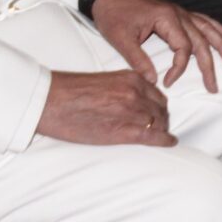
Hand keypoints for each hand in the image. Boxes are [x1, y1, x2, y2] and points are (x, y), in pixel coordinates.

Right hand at [37, 67, 173, 146]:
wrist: (52, 102)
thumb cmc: (69, 92)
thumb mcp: (103, 81)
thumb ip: (122, 89)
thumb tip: (129, 101)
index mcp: (131, 79)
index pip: (156, 94)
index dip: (158, 106)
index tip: (157, 112)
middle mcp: (136, 93)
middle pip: (160, 108)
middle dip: (162, 118)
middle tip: (159, 126)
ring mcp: (133, 111)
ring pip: (159, 122)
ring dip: (161, 129)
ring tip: (159, 136)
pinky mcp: (126, 130)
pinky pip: (154, 136)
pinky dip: (165, 140)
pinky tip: (169, 142)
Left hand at [88, 0, 221, 94]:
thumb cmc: (113, 14)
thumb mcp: (121, 39)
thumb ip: (138, 60)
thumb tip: (153, 81)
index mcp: (166, 18)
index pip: (183, 47)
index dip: (178, 68)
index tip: (167, 82)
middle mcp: (178, 13)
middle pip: (201, 41)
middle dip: (209, 65)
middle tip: (213, 86)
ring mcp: (180, 11)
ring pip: (207, 29)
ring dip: (221, 45)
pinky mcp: (177, 12)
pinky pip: (202, 20)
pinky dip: (217, 28)